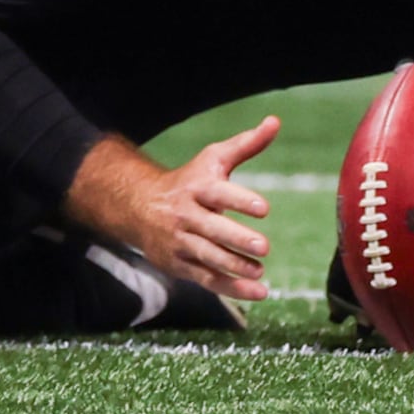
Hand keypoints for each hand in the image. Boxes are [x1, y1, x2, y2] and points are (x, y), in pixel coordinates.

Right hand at [66, 117, 278, 303]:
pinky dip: (231, 288)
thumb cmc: (189, 181)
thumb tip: (275, 122)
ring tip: (260, 272)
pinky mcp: (180, 265)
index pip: (219, 194)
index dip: (240, 200)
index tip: (264, 207)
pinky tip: (258, 292)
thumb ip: (246, 144)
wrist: (139, 207)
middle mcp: (186, 216)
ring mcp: (181, 242)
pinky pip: (207, 279)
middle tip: (264, 247)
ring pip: (208, 257)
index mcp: (197, 188)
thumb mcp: (213, 159)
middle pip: (212, 230)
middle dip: (237, 239)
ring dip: (235, 267)